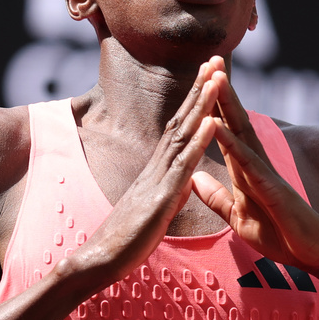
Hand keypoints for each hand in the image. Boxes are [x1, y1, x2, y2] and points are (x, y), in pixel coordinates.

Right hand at [70, 62, 221, 288]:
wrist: (100, 260)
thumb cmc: (127, 240)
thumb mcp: (156, 210)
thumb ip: (171, 192)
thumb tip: (186, 181)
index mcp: (159, 170)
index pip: (179, 128)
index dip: (195, 102)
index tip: (210, 77)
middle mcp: (158, 167)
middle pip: (182, 120)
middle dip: (200, 89)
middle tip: (216, 59)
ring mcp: (158, 179)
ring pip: (184, 134)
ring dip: (202, 104)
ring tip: (218, 76)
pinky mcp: (161, 197)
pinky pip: (184, 165)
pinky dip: (199, 141)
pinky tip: (212, 120)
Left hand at [191, 58, 318, 288]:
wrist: (316, 256)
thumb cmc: (282, 236)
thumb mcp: (238, 217)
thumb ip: (216, 198)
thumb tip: (193, 178)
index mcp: (246, 170)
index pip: (225, 130)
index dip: (212, 104)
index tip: (199, 76)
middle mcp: (256, 164)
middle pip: (234, 120)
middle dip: (221, 90)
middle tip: (209, 58)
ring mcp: (266, 174)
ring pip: (242, 133)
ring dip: (226, 105)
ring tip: (214, 77)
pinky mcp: (273, 190)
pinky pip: (248, 164)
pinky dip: (231, 144)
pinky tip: (218, 126)